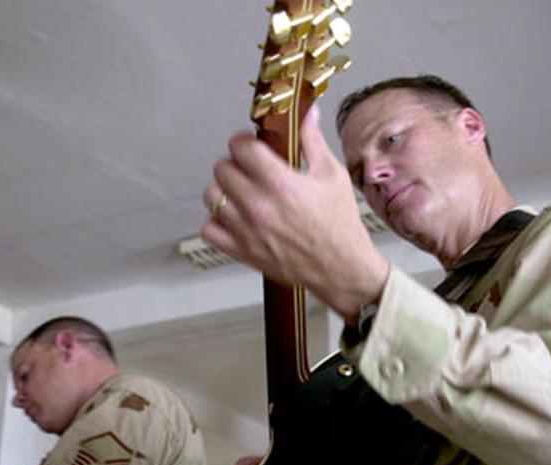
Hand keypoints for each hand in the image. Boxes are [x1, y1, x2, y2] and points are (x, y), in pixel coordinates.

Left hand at [201, 105, 388, 322]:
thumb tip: (307, 111)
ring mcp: (246, 230)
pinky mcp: (241, 250)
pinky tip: (234, 217)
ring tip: (241, 192)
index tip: (251, 145)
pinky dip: (216, 221)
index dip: (244, 141)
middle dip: (235, 163)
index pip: (241, 147)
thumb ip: (312, 141)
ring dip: (224, 190)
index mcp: (281, 183)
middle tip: (249, 169)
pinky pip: (209, 229)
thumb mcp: (332, 175)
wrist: (341, 268)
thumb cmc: (339, 224)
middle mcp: (259, 206)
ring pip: (212, 196)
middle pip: (222, 168)